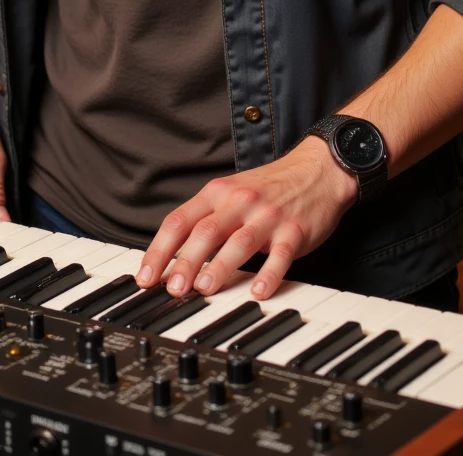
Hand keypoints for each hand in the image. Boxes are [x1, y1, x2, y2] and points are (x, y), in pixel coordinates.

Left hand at [136, 138, 358, 301]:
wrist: (316, 170)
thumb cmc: (268, 187)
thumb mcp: (230, 194)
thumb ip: (204, 221)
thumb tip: (170, 259)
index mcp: (217, 193)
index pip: (180, 220)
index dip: (159, 249)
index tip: (146, 276)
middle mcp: (239, 202)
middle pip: (205, 232)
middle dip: (186, 261)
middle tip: (172, 289)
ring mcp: (267, 216)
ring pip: (239, 242)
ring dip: (220, 267)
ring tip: (204, 289)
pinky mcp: (294, 231)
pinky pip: (280, 255)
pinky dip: (269, 274)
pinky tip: (258, 292)